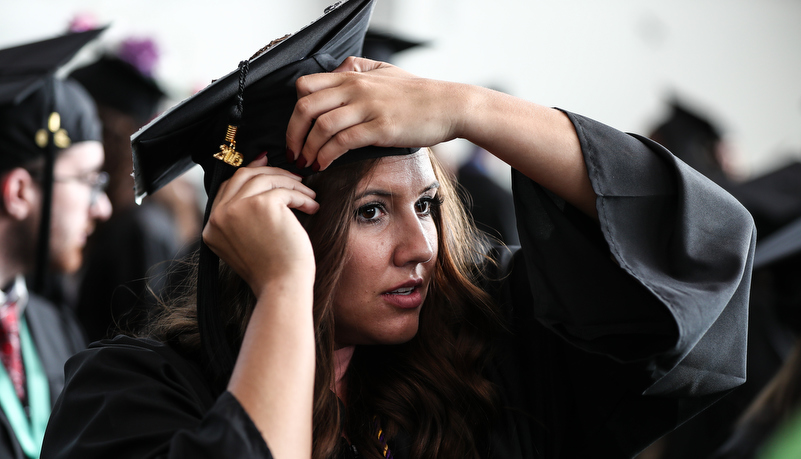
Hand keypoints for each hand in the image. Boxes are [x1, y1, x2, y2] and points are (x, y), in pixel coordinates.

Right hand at [202, 155, 318, 296]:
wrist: (282, 288)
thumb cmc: (272, 270)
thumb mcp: (247, 242)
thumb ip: (243, 217)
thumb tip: (259, 181)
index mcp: (211, 227)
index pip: (227, 188)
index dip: (249, 173)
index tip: (268, 165)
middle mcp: (219, 216)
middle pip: (243, 176)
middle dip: (272, 172)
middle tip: (294, 175)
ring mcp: (237, 209)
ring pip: (266, 179)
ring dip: (292, 184)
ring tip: (309, 194)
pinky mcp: (261, 205)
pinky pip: (285, 190)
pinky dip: (302, 196)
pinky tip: (312, 207)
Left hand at [286, 57, 464, 169]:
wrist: (448, 105)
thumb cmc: (419, 93)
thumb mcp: (386, 71)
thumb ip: (360, 68)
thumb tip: (340, 69)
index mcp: (352, 76)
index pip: (306, 86)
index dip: (294, 111)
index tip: (296, 131)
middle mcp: (355, 89)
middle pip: (305, 107)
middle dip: (292, 134)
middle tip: (293, 152)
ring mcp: (367, 108)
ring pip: (321, 126)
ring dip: (308, 149)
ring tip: (307, 163)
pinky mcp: (380, 128)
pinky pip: (342, 142)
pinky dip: (327, 155)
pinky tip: (324, 164)